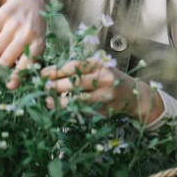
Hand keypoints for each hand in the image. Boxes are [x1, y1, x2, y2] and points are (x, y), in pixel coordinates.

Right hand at [0, 0, 45, 88]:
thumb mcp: (37, 43)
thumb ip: (27, 61)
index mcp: (39, 43)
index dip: (16, 77)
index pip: (25, 65)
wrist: (30, 0)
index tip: (9, 85)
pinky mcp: (2, 14)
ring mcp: (15, 23)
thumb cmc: (33, 28)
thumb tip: (11, 85)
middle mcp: (28, 33)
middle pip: (4, 60)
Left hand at [41, 57, 164, 123]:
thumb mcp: (98, 68)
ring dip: (61, 102)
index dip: (56, 71)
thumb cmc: (110, 78)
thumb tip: (51, 75)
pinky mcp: (104, 111)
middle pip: (76, 83)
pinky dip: (71, 110)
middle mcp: (104, 79)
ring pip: (79, 100)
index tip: (43, 74)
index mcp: (100, 65)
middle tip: (44, 88)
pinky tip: (61, 109)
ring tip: (48, 102)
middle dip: (56, 86)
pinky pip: (84, 111)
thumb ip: (79, 70)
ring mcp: (105, 96)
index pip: (74, 66)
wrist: (133, 95)